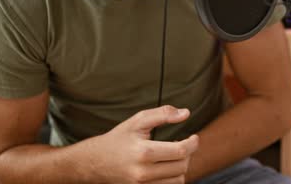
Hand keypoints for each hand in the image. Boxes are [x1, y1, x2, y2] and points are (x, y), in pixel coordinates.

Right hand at [80, 105, 198, 183]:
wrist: (95, 162)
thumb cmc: (119, 139)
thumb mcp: (137, 121)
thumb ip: (163, 114)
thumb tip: (186, 113)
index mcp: (144, 152)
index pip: (180, 151)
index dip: (193, 143)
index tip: (194, 137)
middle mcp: (143, 173)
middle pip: (182, 166)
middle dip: (188, 154)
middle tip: (184, 144)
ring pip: (178, 180)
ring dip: (182, 167)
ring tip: (175, 156)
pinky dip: (173, 178)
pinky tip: (167, 167)